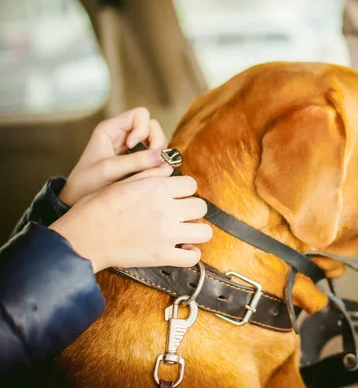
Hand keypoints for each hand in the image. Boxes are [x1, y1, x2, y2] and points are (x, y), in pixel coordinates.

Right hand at [50, 166, 212, 271]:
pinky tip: (182, 249)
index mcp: (157, 188)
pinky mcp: (162, 256)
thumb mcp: (123, 182)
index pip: (191, 185)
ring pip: (204, 232)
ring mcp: (167, 235)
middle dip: (191, 209)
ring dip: (196, 231)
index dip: (183, 190)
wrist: (82, 238)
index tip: (175, 196)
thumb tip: (170, 169)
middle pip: (200, 207)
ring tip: (183, 231)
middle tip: (178, 214)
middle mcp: (166, 210)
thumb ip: (150, 174)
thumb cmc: (97, 207)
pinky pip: (193, 257)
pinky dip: (190, 254)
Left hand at [59, 107, 168, 205]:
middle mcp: (125, 135)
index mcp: (112, 128)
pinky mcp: (139, 161)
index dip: (143, 128)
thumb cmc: (87, 182)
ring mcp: (134, 148)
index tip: (132, 146)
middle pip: (153, 128)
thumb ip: (136, 162)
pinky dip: (158, 164)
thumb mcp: (109, 169)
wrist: (79, 199)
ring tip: (151, 170)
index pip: (140, 115)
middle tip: (152, 161)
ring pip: (158, 142)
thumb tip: (164, 157)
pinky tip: (151, 174)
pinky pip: (156, 157)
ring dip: (159, 155)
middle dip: (156, 143)